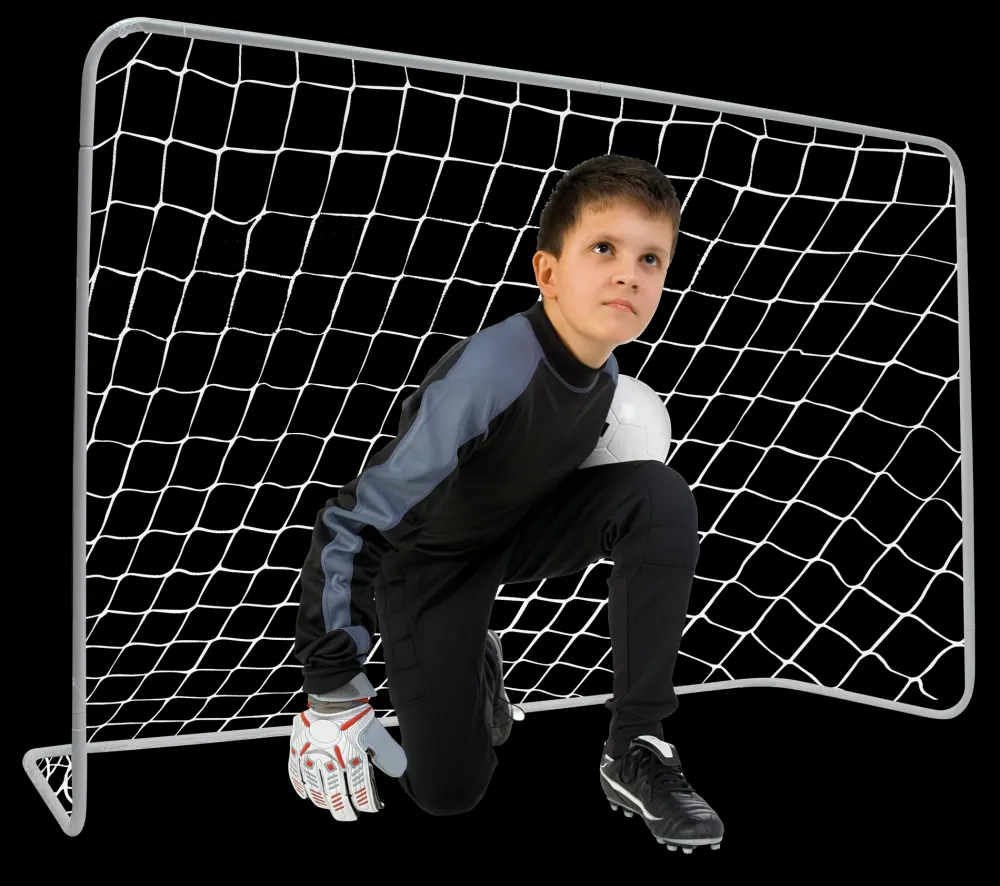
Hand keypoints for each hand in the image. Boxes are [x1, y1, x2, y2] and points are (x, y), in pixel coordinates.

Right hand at [288, 701, 405, 820]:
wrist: (334, 695)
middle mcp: (332, 758)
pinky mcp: (298, 748)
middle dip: (344, 810)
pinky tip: (306, 795)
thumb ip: (386, 754)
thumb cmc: (358, 716)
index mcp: (352, 754)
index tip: (371, 809)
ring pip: (316, 788)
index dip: (366, 802)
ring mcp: (312, 754)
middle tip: (349, 817)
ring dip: (324, 801)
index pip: (360, 788)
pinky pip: (296, 773)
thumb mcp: (376, 734)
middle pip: (336, 794)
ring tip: (330, 807)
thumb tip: (398, 772)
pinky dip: (300, 787)